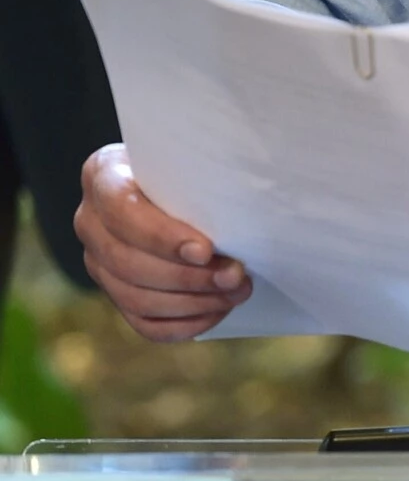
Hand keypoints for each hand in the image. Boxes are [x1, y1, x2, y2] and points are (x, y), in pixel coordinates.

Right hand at [72, 143, 252, 340]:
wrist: (183, 181)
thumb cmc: (194, 164)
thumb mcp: (193, 156)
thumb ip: (203, 174)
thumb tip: (245, 210)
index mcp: (104, 176)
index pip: (122, 211)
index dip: (162, 237)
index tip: (206, 251)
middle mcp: (90, 221)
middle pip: (128, 262)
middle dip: (187, 277)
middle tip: (235, 276)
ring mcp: (98, 260)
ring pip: (134, 296)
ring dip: (191, 302)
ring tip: (235, 292)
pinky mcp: (115, 291)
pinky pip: (142, 321)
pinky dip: (182, 324)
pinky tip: (216, 311)